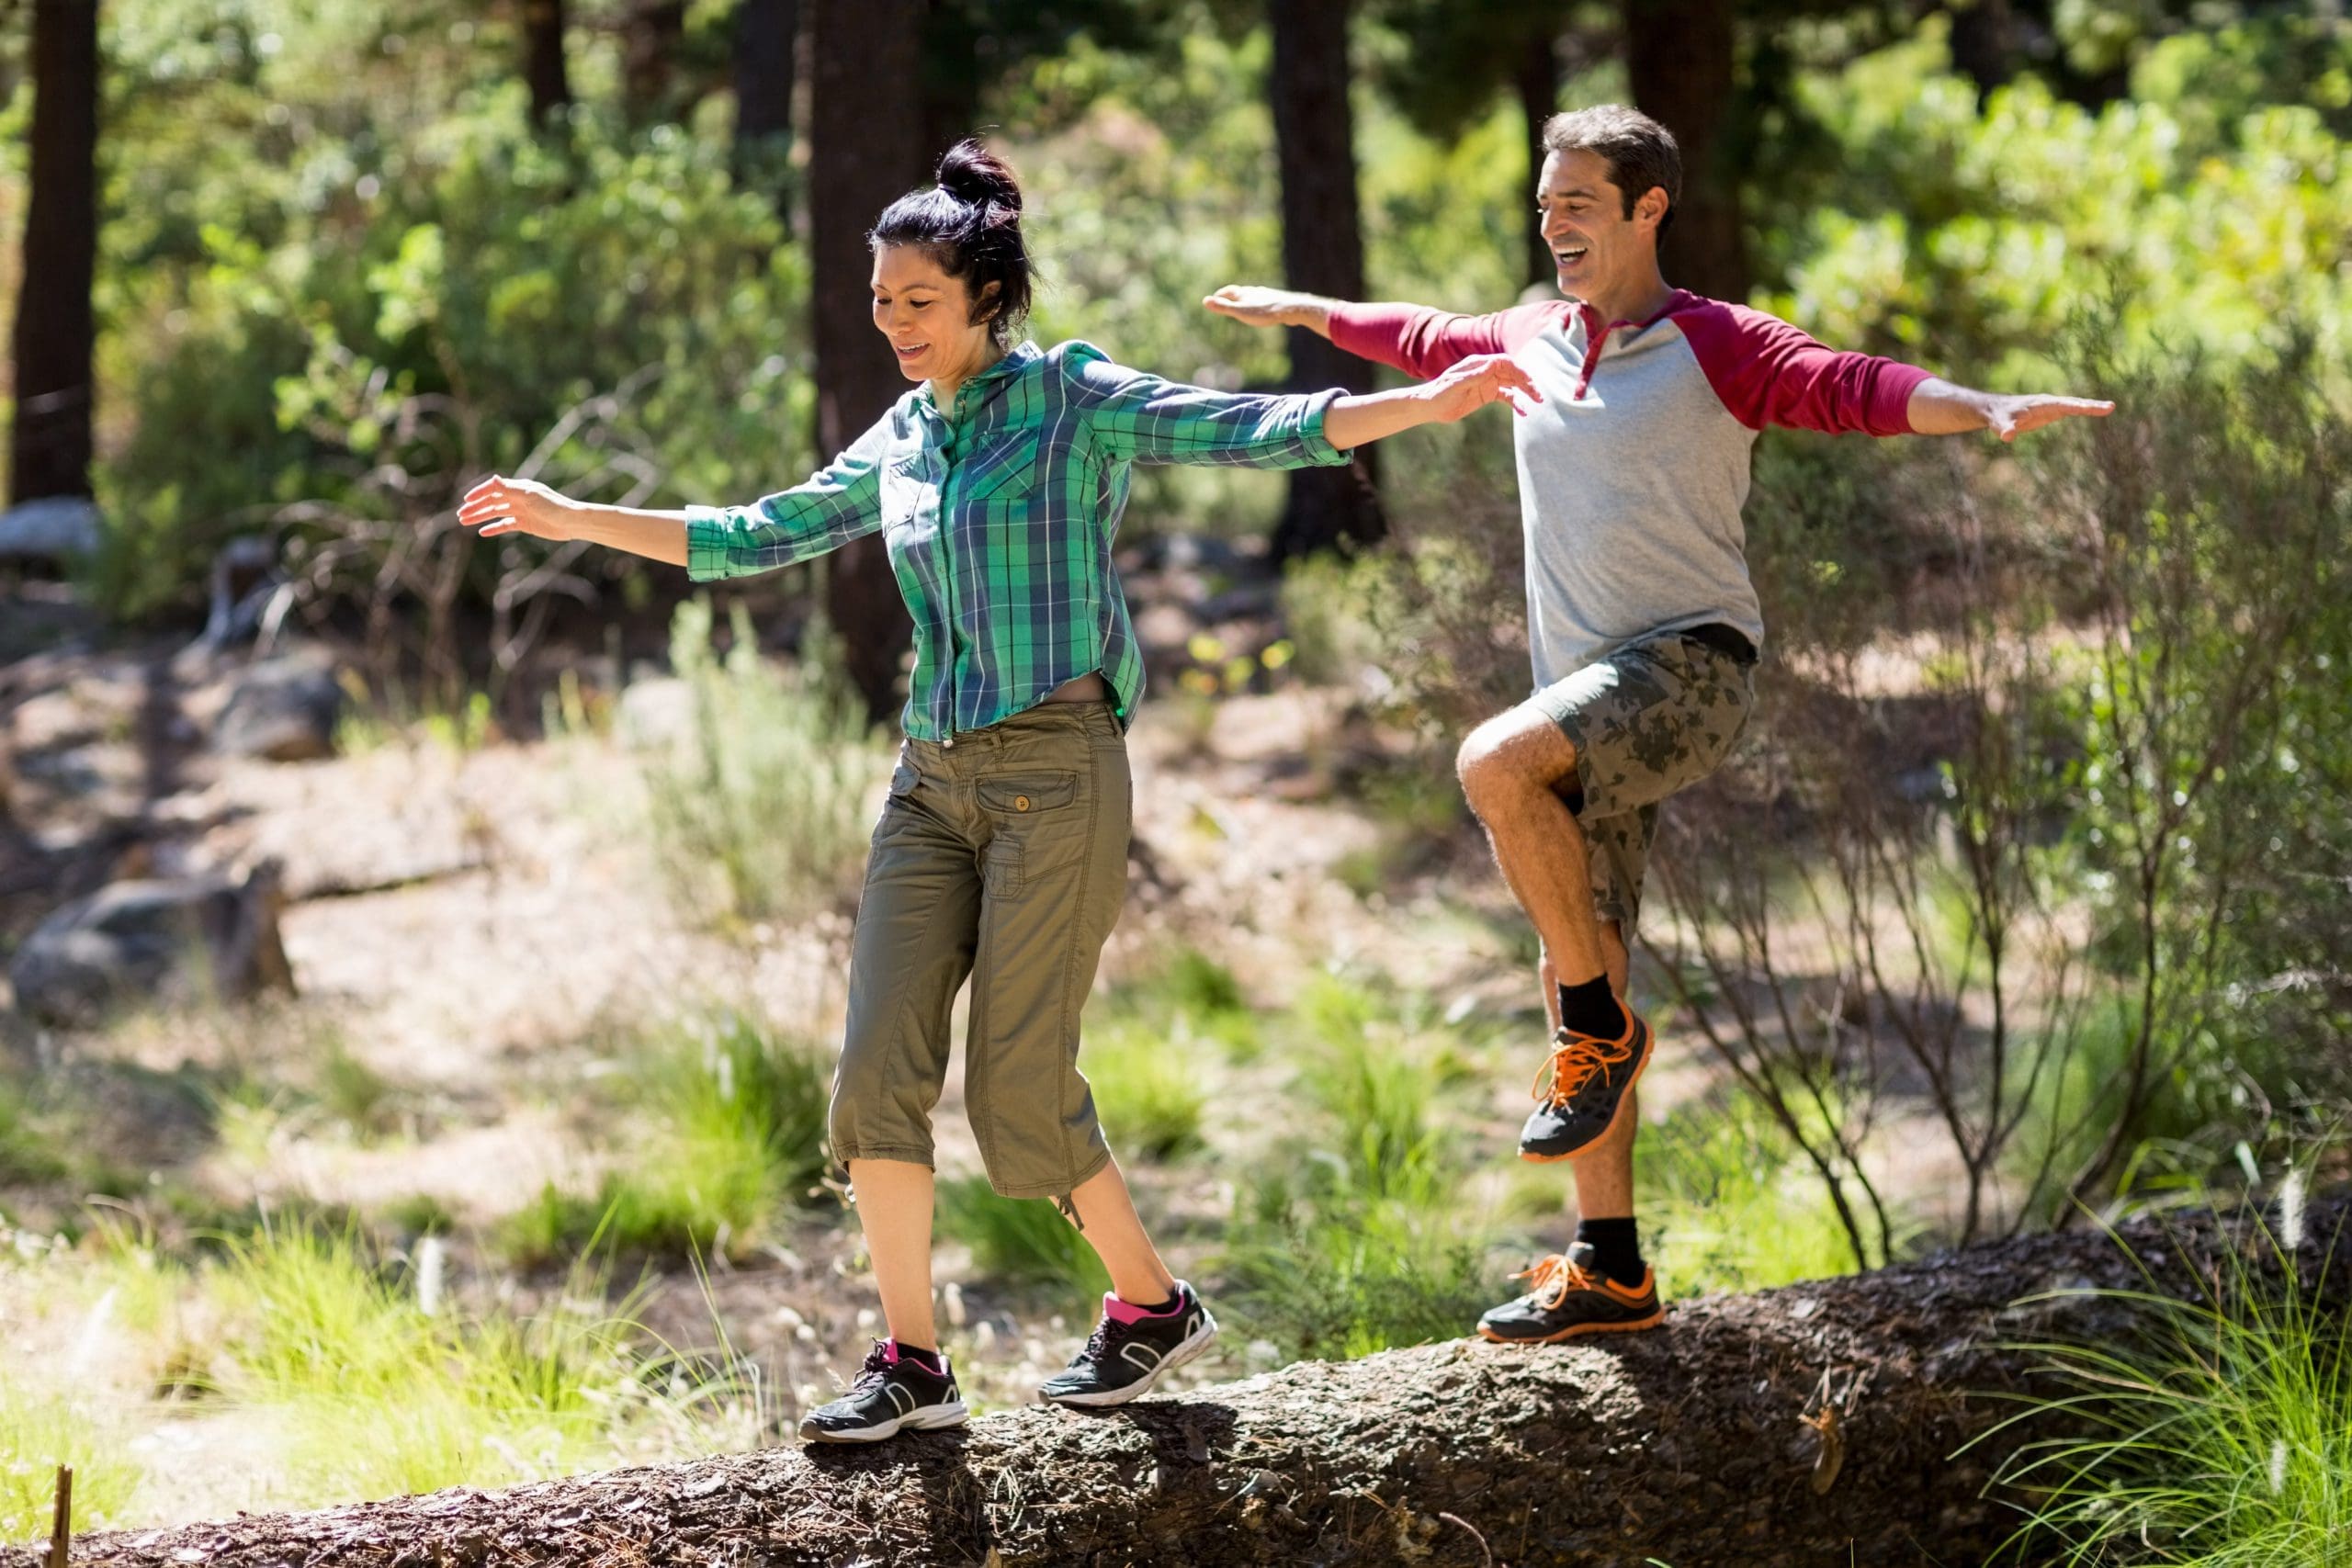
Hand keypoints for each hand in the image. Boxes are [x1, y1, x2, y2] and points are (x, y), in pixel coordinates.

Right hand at [456, 474, 578, 539]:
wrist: (571, 522)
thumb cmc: (553, 506)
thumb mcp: (529, 497)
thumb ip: (509, 489)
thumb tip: (493, 478)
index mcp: (518, 488)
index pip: (493, 489)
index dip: (479, 494)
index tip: (466, 500)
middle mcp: (517, 498)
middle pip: (491, 502)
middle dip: (475, 507)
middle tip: (460, 514)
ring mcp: (520, 511)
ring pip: (495, 513)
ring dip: (480, 517)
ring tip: (464, 522)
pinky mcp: (524, 524)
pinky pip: (505, 525)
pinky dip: (494, 528)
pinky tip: (482, 532)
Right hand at [1201, 284, 1320, 329]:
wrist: (1291, 309)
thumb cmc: (1265, 312)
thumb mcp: (1241, 312)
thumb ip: (1223, 307)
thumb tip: (1204, 301)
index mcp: (1245, 293)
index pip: (1228, 291)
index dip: (1220, 295)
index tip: (1213, 299)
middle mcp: (1255, 291)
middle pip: (1240, 292)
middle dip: (1231, 296)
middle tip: (1225, 301)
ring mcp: (1266, 295)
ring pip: (1253, 296)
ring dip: (1245, 300)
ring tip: (1243, 306)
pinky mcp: (1276, 301)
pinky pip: (1264, 302)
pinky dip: (1258, 305)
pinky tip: (1263, 310)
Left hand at [1415, 353, 1541, 422]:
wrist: (1430, 406)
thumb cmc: (1439, 392)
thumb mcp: (1457, 384)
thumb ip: (1475, 375)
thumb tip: (1494, 364)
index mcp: (1480, 364)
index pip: (1504, 362)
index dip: (1518, 369)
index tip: (1527, 381)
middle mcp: (1486, 371)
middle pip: (1512, 373)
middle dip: (1527, 382)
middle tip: (1538, 395)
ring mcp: (1488, 383)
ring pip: (1513, 384)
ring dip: (1525, 392)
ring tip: (1538, 402)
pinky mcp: (1487, 395)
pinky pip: (1507, 397)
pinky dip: (1516, 403)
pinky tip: (1523, 412)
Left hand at [1984, 393, 2113, 441]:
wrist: (1995, 410)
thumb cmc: (1998, 416)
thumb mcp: (2000, 424)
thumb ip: (2005, 429)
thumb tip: (2007, 437)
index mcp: (2041, 403)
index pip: (2064, 404)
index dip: (2079, 406)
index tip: (2094, 407)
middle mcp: (2049, 402)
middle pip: (2074, 403)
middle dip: (2091, 405)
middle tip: (2111, 407)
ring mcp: (2051, 407)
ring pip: (2074, 405)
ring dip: (2091, 406)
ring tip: (2109, 408)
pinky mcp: (2050, 413)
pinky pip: (2070, 410)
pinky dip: (2083, 410)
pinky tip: (2094, 411)